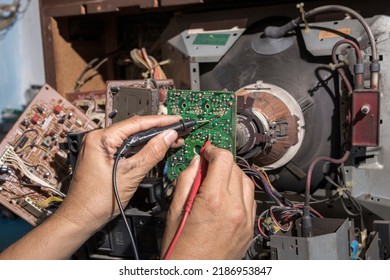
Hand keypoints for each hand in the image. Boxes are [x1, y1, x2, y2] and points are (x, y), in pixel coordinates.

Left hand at [56, 115, 182, 231]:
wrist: (81, 218)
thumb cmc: (97, 201)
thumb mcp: (130, 175)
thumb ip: (151, 153)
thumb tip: (168, 137)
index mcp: (101, 139)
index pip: (137, 123)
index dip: (160, 121)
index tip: (176, 120)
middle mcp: (98, 138)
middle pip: (135, 128)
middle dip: (158, 130)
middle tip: (178, 129)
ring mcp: (100, 147)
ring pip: (132, 138)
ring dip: (152, 139)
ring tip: (172, 139)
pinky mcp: (104, 155)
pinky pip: (126, 147)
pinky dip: (142, 148)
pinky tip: (156, 148)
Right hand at [161, 145, 255, 258]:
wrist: (194, 275)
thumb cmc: (180, 251)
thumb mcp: (175, 210)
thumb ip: (186, 180)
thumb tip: (196, 163)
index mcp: (214, 200)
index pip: (223, 159)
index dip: (213, 150)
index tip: (207, 151)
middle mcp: (235, 208)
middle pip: (235, 168)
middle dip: (221, 162)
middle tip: (207, 166)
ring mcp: (245, 220)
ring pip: (246, 182)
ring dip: (232, 176)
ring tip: (216, 181)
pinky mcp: (249, 229)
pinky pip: (250, 200)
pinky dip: (240, 192)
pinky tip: (226, 196)